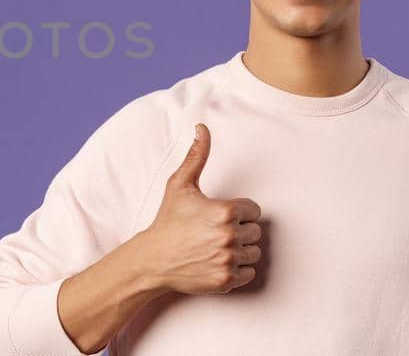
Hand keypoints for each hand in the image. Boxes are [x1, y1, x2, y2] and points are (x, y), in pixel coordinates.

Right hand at [134, 123, 262, 294]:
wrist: (153, 259)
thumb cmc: (168, 221)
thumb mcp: (179, 185)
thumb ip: (197, 156)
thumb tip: (202, 128)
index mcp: (225, 211)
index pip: (254, 210)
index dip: (239, 212)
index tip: (221, 216)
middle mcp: (229, 236)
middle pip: (255, 232)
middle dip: (239, 231)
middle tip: (216, 232)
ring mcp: (228, 260)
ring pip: (254, 253)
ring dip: (241, 250)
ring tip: (217, 247)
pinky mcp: (226, 280)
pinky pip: (249, 273)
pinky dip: (238, 270)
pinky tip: (219, 261)